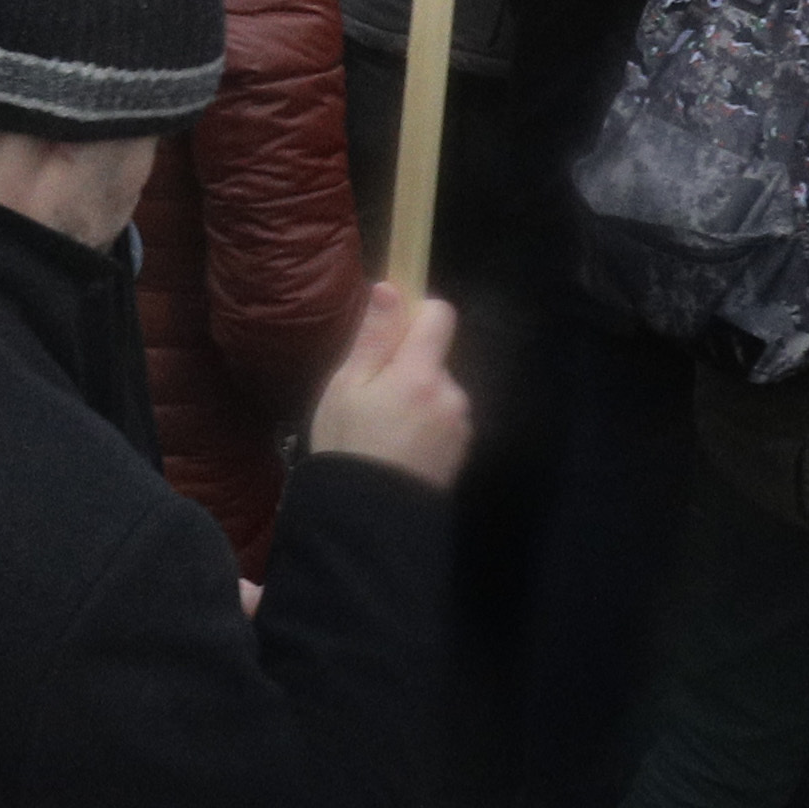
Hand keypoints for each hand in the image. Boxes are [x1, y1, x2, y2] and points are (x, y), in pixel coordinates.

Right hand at [304, 284, 473, 489]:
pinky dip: (425, 423)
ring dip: (417, 397)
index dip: (416, 314)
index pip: (440, 315)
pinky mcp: (461, 451)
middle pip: (435, 357)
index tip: (388, 334)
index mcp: (422, 373)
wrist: (369, 519)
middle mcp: (452, 394)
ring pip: (438, 389)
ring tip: (383, 427)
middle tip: (370, 396)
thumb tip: (391, 288)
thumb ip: (374, 338)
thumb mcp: (348, 385)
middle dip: (408, 365)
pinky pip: (443, 418)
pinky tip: (399, 447)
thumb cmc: (349, 444)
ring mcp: (460, 425)